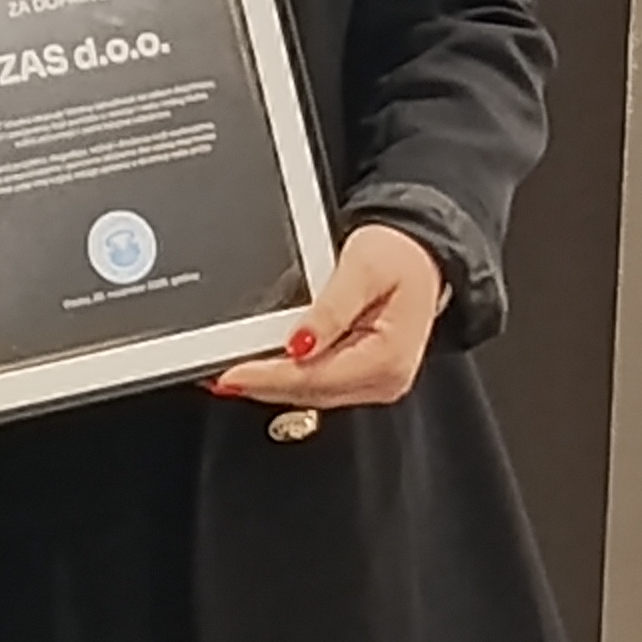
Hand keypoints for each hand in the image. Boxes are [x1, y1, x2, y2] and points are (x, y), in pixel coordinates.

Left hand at [210, 224, 449, 416]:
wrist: (423, 250)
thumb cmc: (399, 255)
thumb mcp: (362, 268)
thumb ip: (330, 309)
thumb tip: (298, 346)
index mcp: (389, 358)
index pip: (315, 377)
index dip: (269, 377)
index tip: (232, 374)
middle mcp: (385, 379)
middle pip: (309, 390)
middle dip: (262, 384)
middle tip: (218, 376)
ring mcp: (375, 382)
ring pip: (311, 391)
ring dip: (271, 383)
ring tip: (230, 373)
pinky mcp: (364, 376)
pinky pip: (318, 382)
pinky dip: (287, 376)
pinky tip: (262, 368)